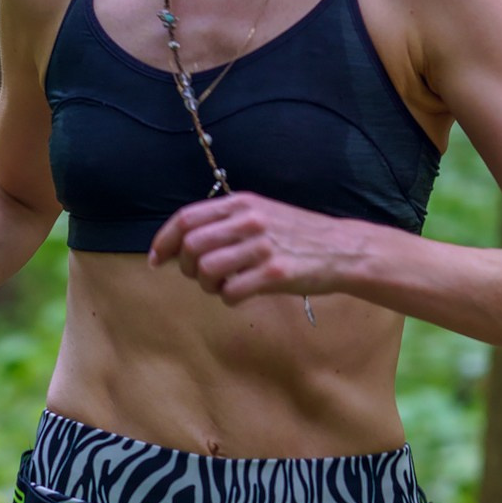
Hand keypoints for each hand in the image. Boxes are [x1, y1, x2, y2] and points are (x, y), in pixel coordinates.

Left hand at [149, 192, 357, 303]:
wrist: (343, 249)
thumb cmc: (297, 234)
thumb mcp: (261, 213)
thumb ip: (225, 222)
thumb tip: (183, 243)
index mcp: (241, 203)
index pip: (186, 219)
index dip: (164, 241)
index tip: (158, 260)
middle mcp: (249, 221)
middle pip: (191, 246)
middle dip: (186, 268)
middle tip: (200, 277)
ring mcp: (262, 247)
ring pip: (207, 270)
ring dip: (207, 285)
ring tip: (222, 286)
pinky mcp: (275, 274)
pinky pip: (231, 292)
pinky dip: (229, 298)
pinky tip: (241, 294)